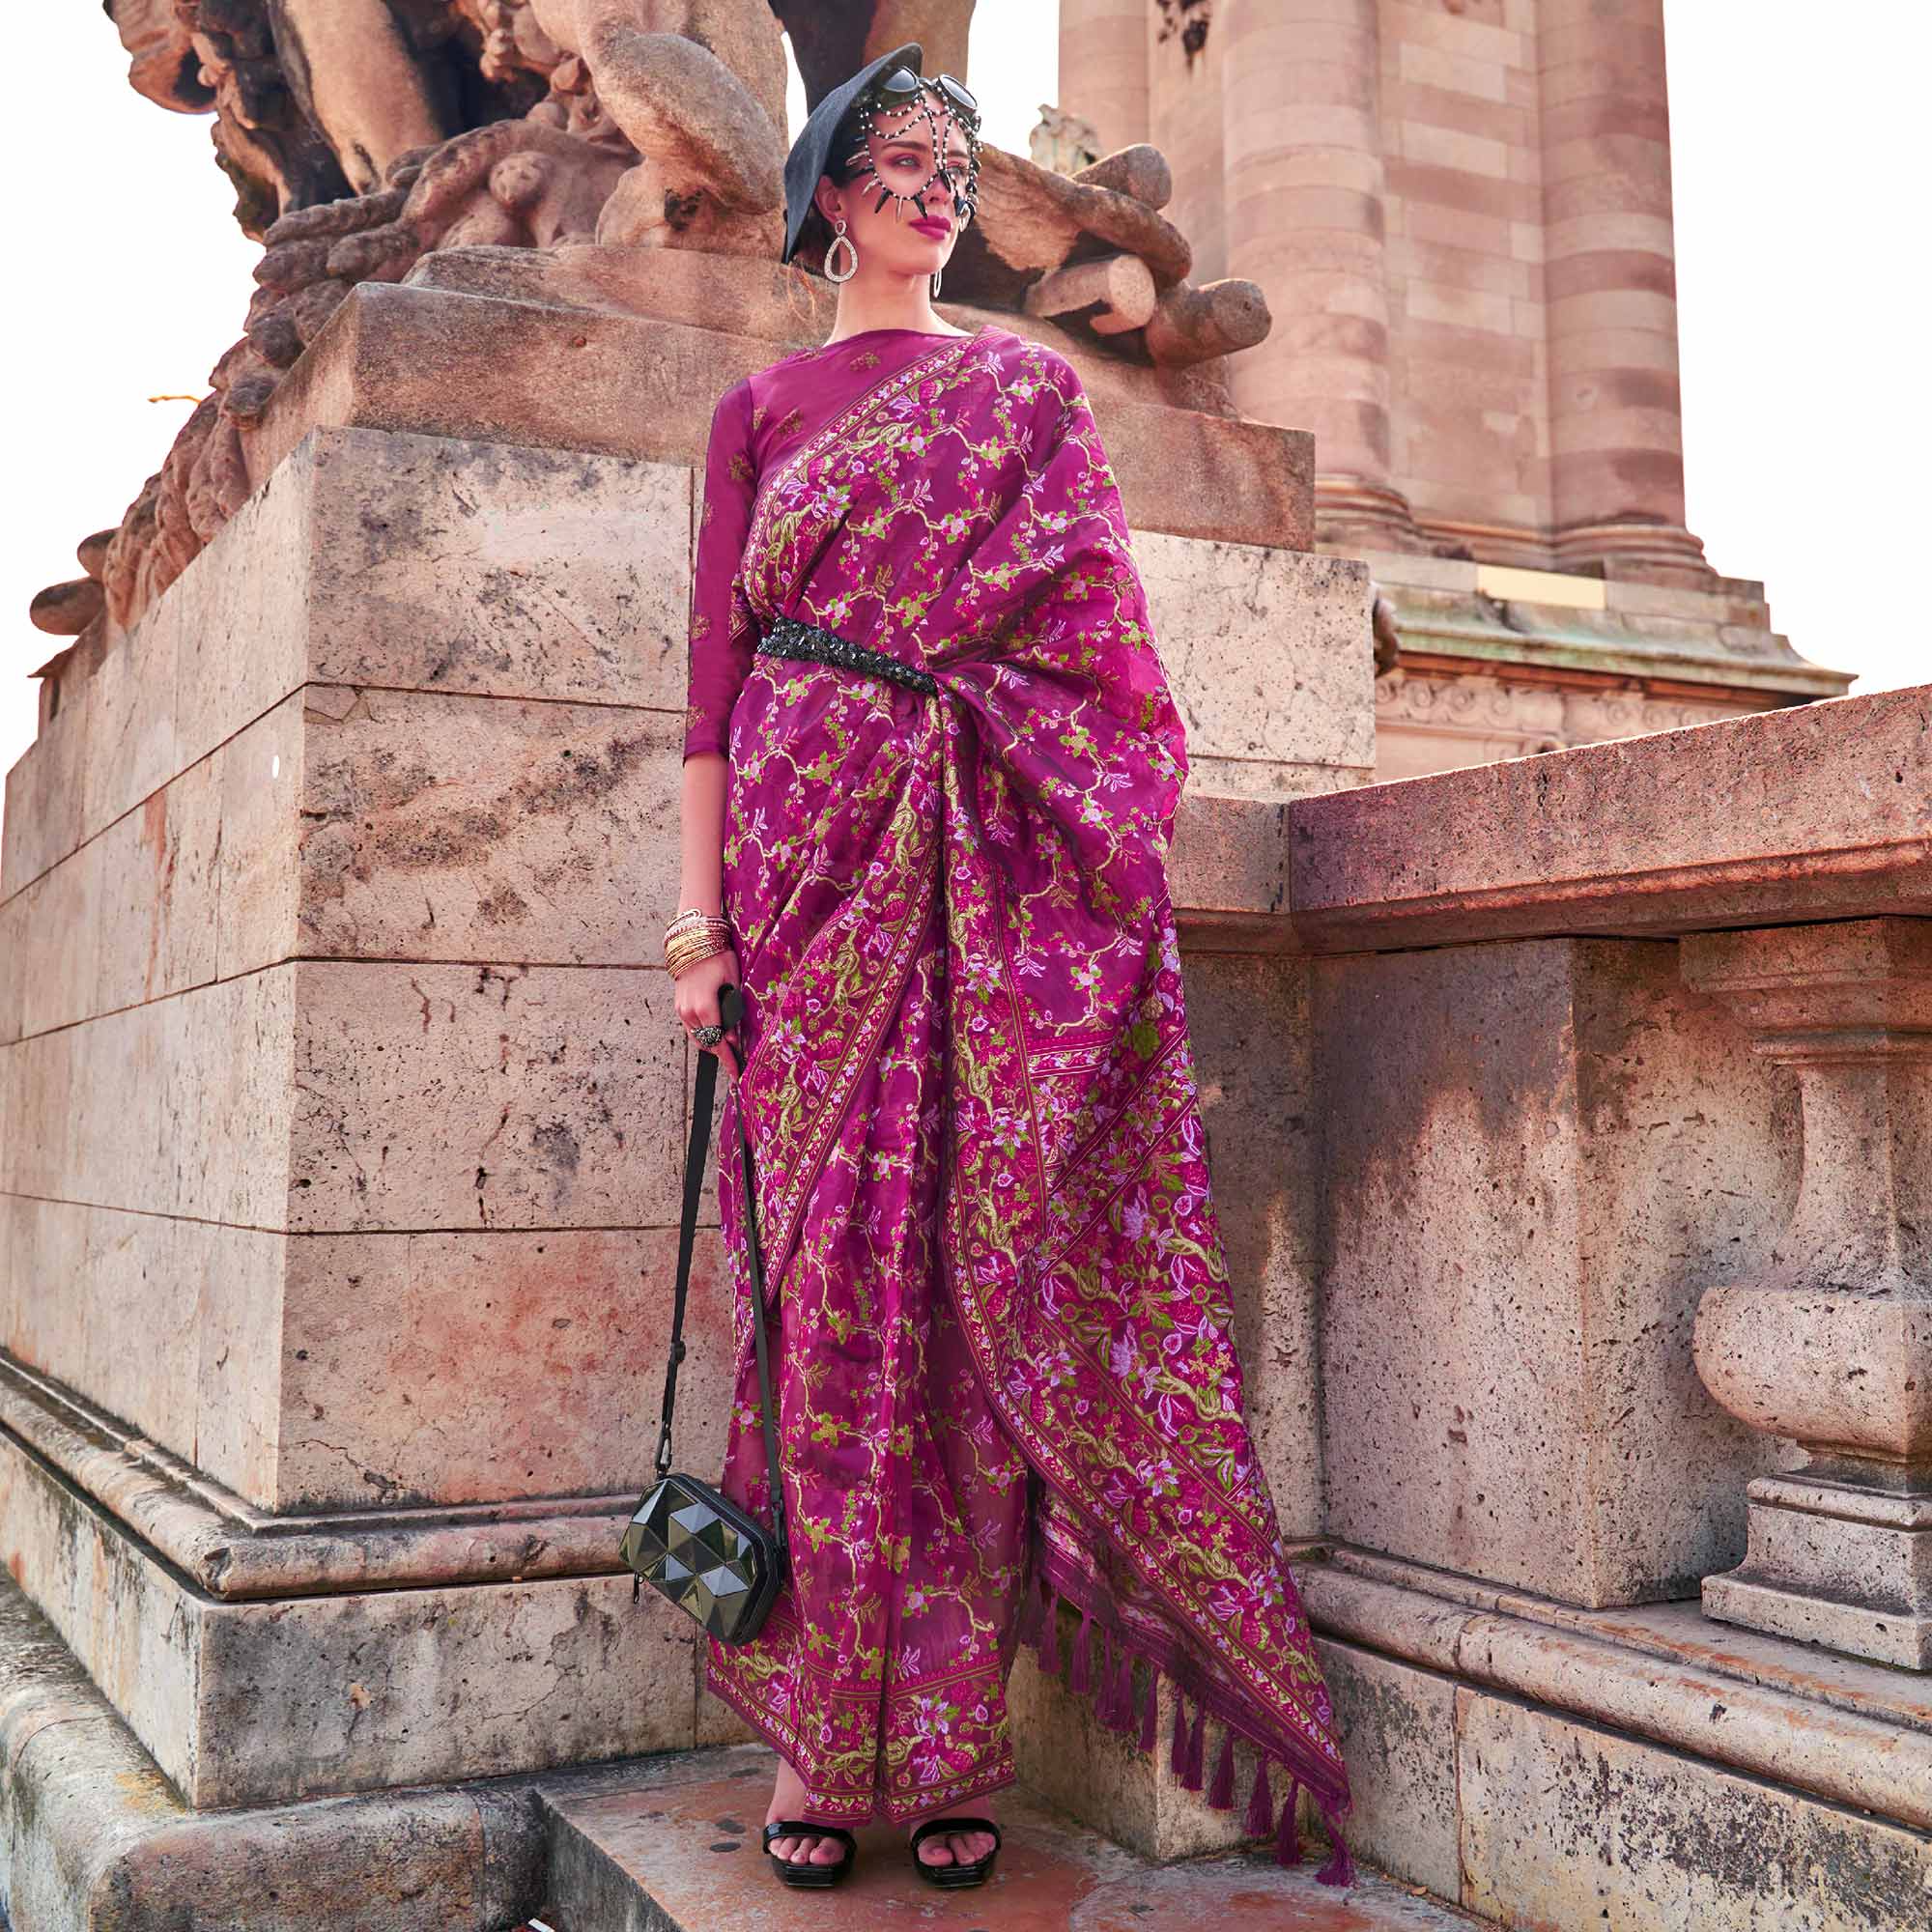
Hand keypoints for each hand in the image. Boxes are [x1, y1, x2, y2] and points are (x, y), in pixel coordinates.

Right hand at [674, 946, 742, 1066]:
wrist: (693, 942)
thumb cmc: (718, 958)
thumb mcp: (733, 984)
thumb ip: (732, 1014)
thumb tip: (733, 1038)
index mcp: (704, 1008)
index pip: (718, 1042)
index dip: (728, 1059)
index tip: (736, 1074)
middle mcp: (689, 1013)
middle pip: (707, 1044)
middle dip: (721, 1055)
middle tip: (735, 1063)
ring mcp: (681, 1010)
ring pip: (697, 1039)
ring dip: (712, 1046)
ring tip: (727, 1050)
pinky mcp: (679, 1006)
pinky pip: (691, 1029)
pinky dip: (703, 1035)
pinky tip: (714, 1035)